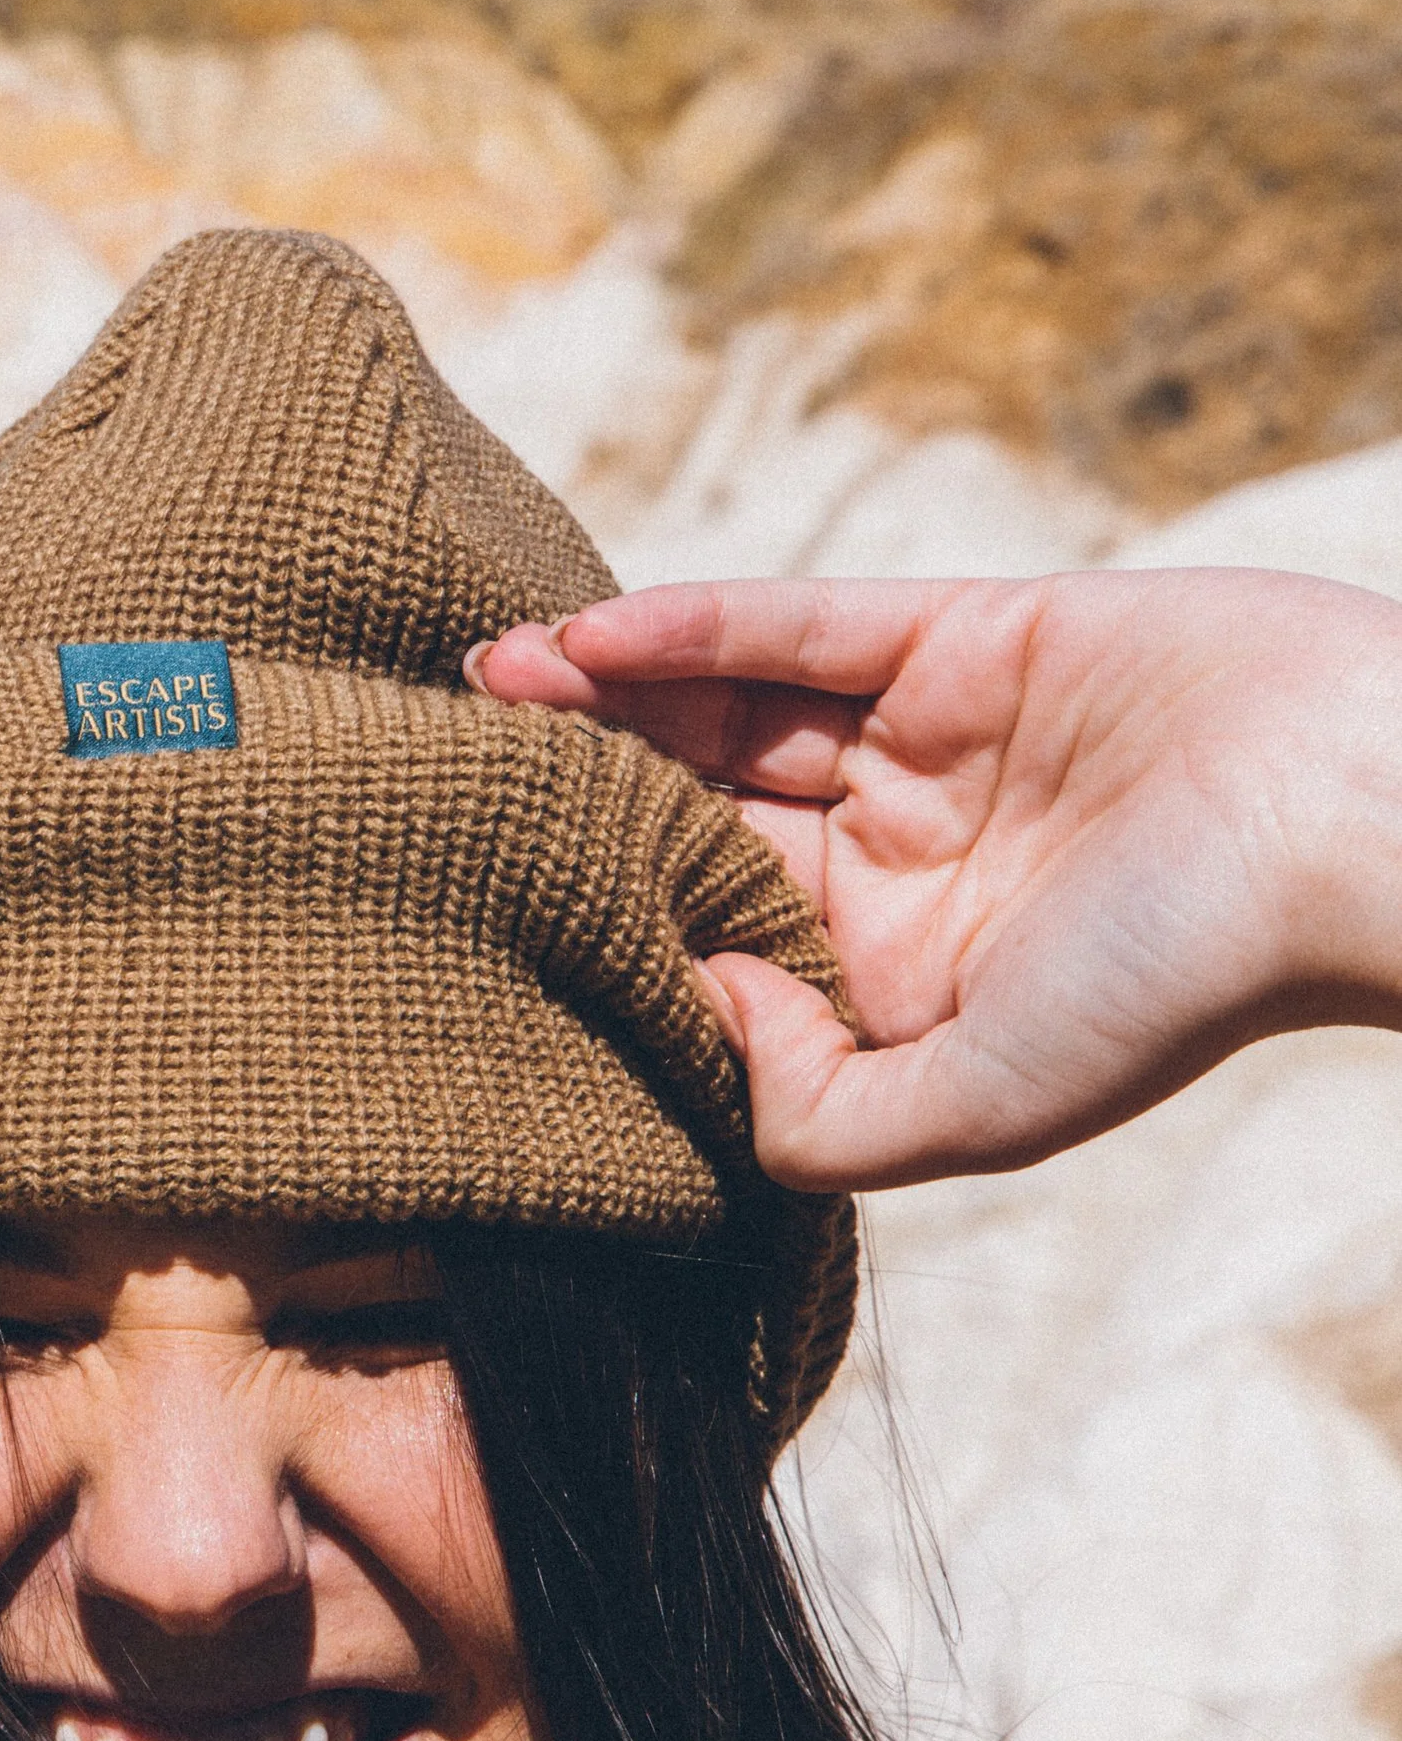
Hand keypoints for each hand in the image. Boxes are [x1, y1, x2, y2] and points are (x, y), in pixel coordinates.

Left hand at [467, 570, 1401, 1187]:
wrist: (1364, 830)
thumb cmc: (1179, 988)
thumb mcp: (983, 1105)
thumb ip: (823, 1114)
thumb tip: (694, 1016)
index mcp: (889, 966)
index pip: (709, 922)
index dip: (598, 899)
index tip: (470, 887)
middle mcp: (894, 853)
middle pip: (695, 804)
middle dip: (572, 782)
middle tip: (432, 762)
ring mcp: (928, 740)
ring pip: (727, 709)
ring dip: (603, 694)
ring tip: (479, 683)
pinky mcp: (969, 634)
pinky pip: (803, 626)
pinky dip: (696, 627)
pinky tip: (587, 638)